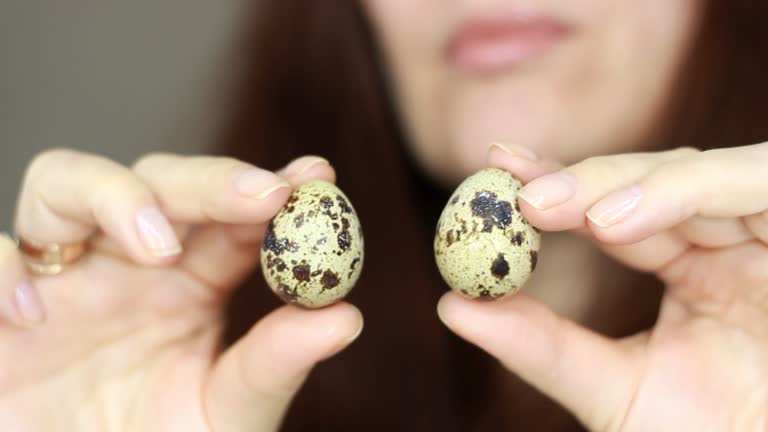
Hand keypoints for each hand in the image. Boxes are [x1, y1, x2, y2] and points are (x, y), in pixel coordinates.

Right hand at [0, 149, 362, 430]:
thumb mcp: (228, 413)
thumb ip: (275, 365)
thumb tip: (346, 317)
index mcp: (191, 282)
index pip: (232, 215)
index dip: (273, 186)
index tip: (318, 176)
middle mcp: (128, 264)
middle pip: (158, 180)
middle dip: (209, 181)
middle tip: (261, 196)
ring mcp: (61, 277)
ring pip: (64, 183)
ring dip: (113, 198)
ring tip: (154, 251)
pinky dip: (1, 272)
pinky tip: (33, 315)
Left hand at [438, 143, 767, 430]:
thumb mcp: (613, 390)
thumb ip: (540, 347)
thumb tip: (452, 306)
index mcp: (695, 269)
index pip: (617, 208)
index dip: (559, 182)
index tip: (495, 166)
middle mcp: (734, 243)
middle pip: (654, 179)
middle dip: (582, 180)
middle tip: (516, 188)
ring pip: (698, 174)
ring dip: (620, 183)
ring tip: (549, 207)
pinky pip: (757, 184)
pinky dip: (685, 192)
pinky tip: (616, 221)